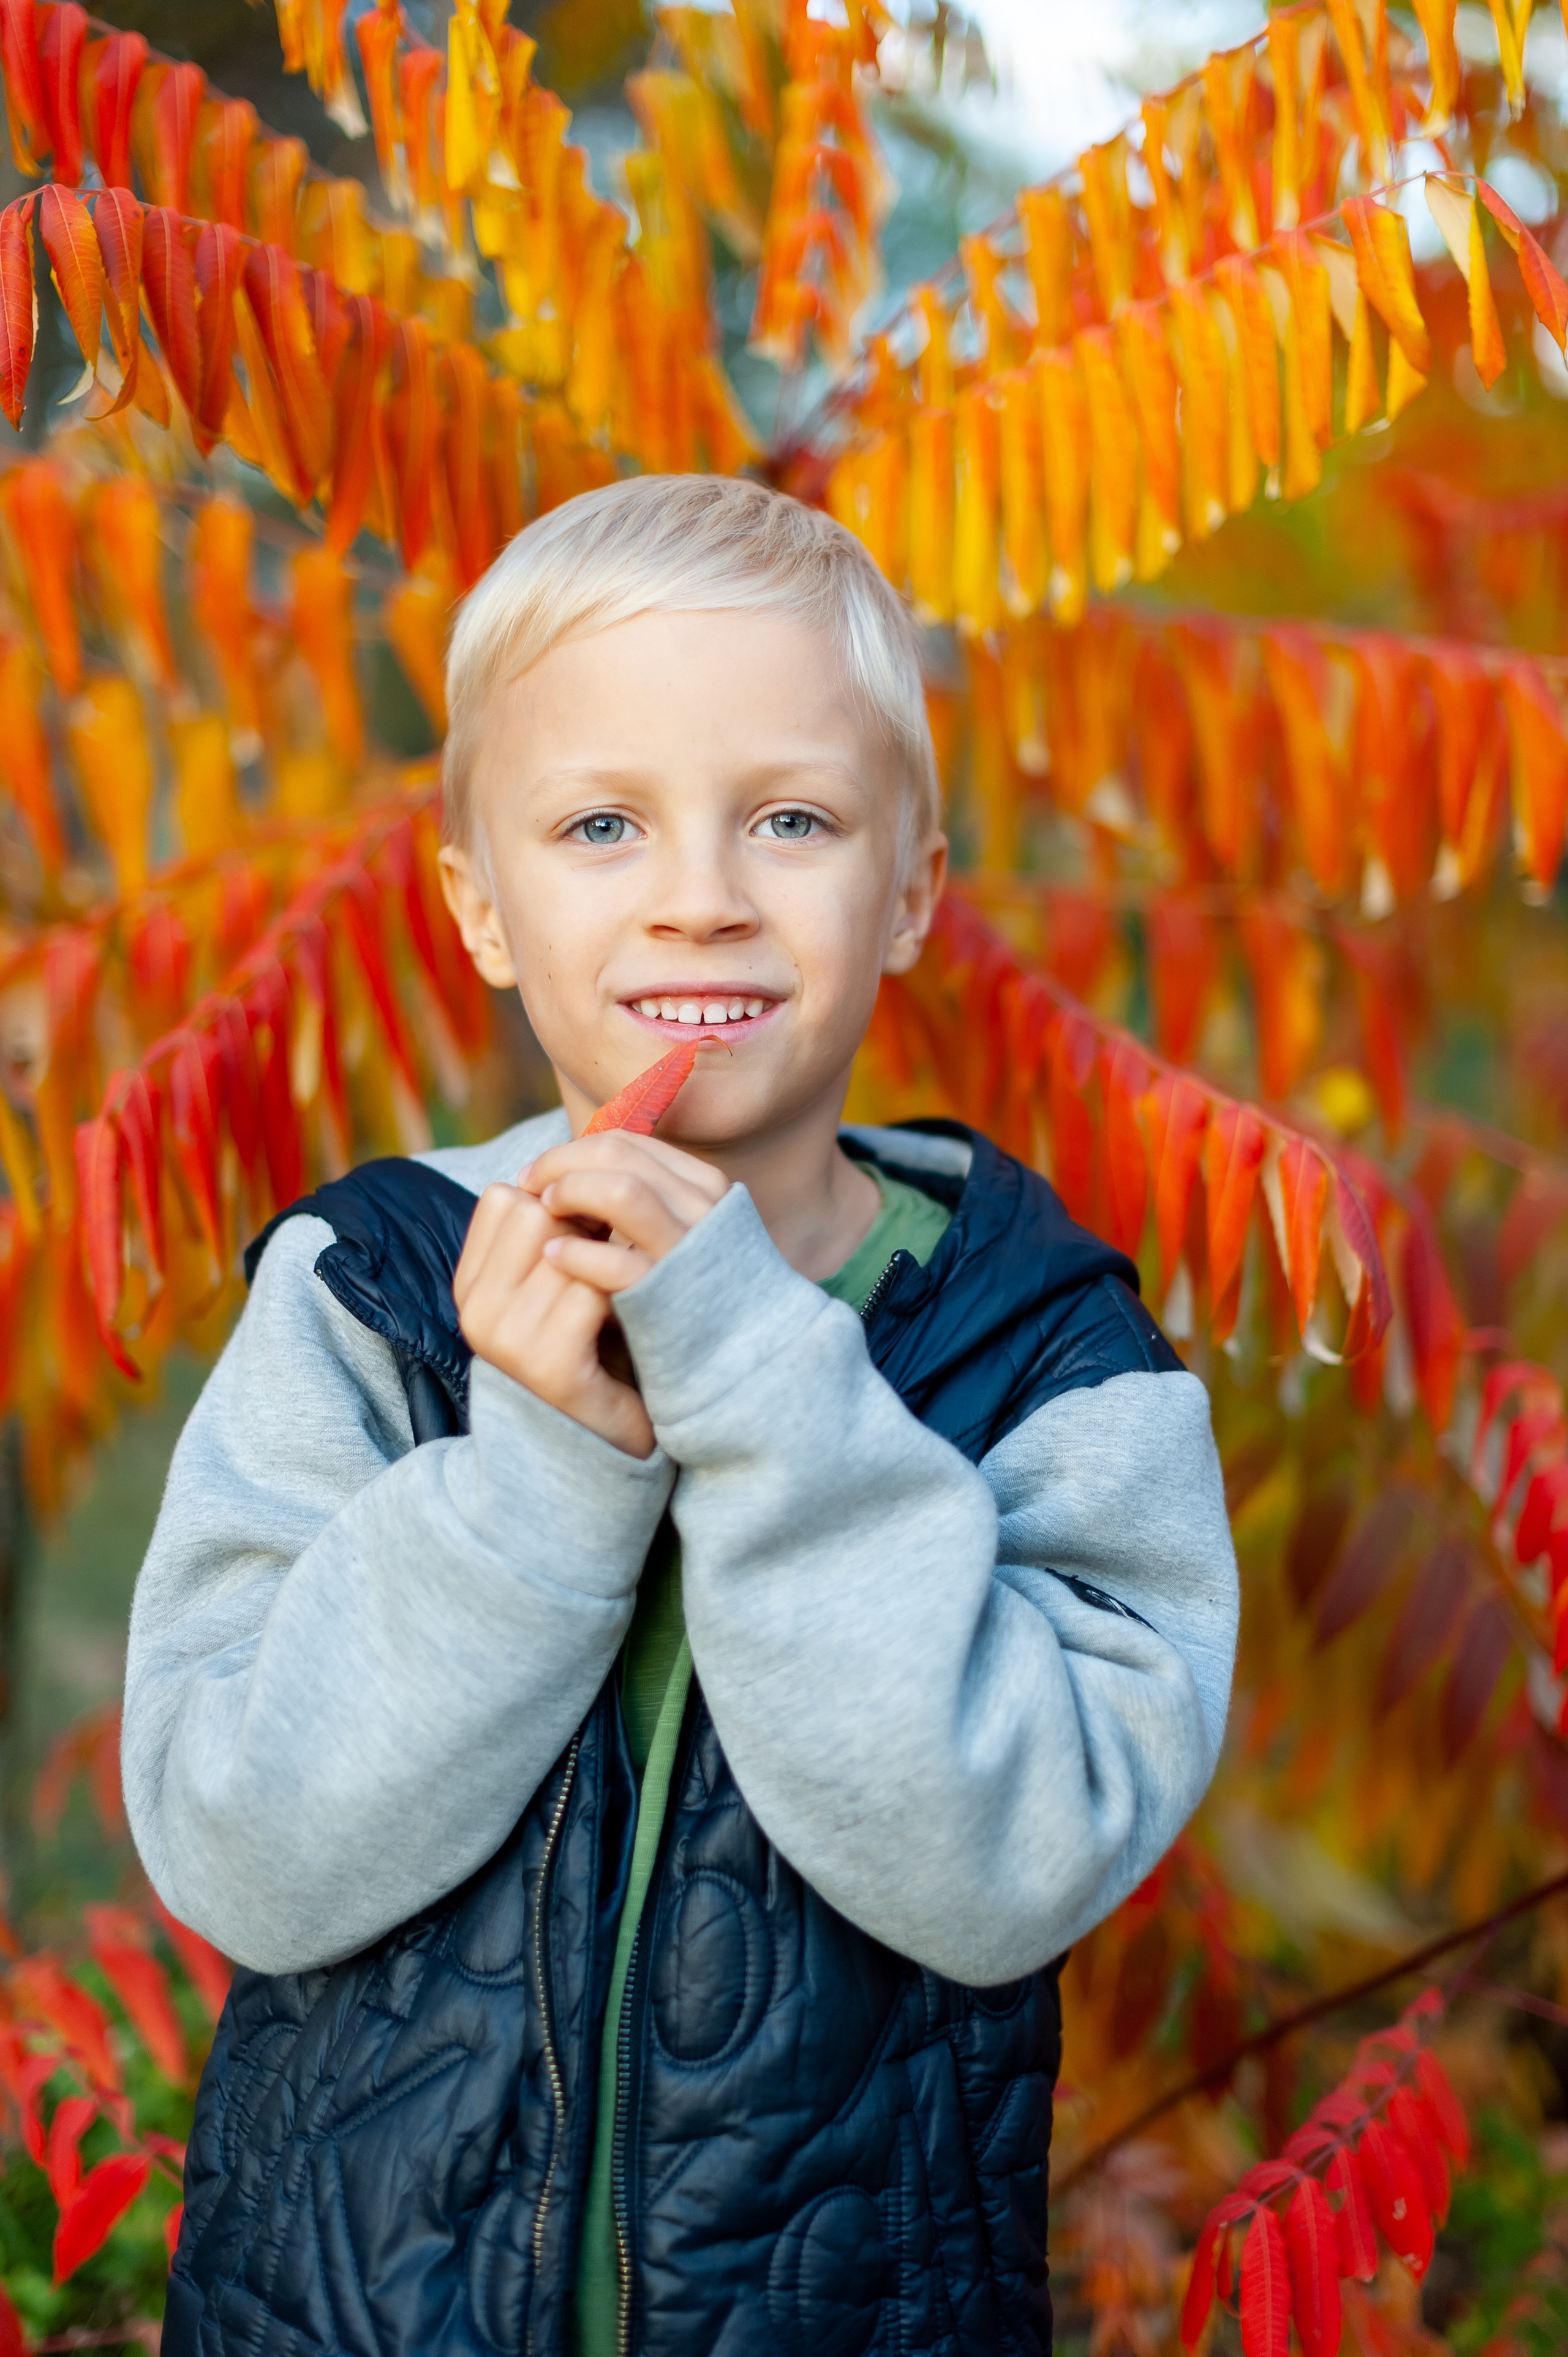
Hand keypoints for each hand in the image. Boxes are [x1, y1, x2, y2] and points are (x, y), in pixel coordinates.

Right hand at [453, 1181, 656, 1458]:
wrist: (612, 1438)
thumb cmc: (596, 1343)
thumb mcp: (563, 1277)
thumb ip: (557, 1223)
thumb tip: (590, 1147)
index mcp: (470, 1283)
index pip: (505, 1197)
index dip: (562, 1204)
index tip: (596, 1232)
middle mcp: (474, 1311)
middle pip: (536, 1215)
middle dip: (589, 1227)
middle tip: (623, 1260)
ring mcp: (503, 1341)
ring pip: (567, 1248)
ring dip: (613, 1259)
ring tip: (632, 1290)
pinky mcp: (544, 1367)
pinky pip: (591, 1290)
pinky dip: (625, 1293)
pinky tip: (638, 1316)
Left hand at [520, 1132, 730, 1296]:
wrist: (724, 1359)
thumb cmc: (678, 1291)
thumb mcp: (667, 1232)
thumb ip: (634, 1196)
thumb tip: (567, 1164)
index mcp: (702, 1186)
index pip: (626, 1144)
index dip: (572, 1151)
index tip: (539, 1172)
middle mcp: (704, 1210)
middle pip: (618, 1155)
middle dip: (561, 1164)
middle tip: (529, 1185)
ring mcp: (689, 1253)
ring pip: (622, 1192)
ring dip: (571, 1192)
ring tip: (543, 1209)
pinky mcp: (670, 1298)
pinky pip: (618, 1263)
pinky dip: (577, 1253)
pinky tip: (552, 1256)